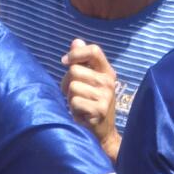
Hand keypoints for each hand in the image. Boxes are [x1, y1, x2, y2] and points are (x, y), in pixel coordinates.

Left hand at [61, 39, 120, 160]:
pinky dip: (73, 109)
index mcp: (107, 71)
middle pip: (75, 70)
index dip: (76, 53)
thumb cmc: (91, 104)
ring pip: (72, 86)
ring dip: (70, 97)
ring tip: (79, 105)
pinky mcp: (99, 110)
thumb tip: (76, 41)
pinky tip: (81, 114)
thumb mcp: (89, 81)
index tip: (64, 61)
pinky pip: (74, 101)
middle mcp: (108, 81)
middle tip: (74, 94)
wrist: (103, 133)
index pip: (94, 50)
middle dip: (67, 82)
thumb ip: (82, 62)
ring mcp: (105, 96)